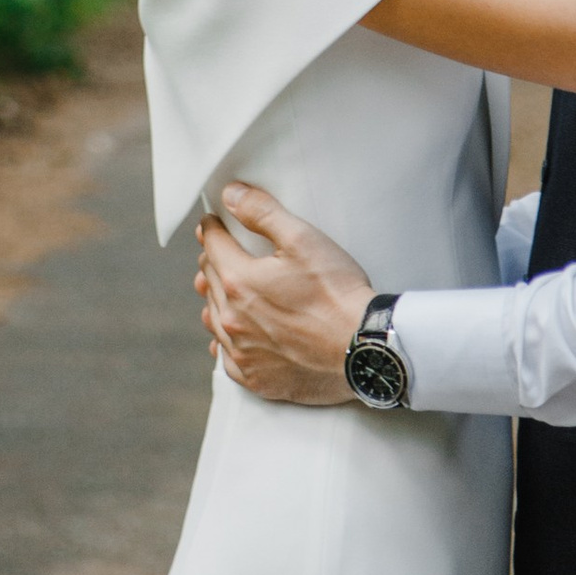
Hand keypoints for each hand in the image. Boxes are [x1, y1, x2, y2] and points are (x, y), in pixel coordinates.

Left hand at [194, 184, 372, 406]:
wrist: (365, 350)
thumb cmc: (337, 293)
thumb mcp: (303, 239)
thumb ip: (261, 212)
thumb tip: (229, 195)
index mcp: (239, 281)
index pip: (211, 244)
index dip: (213, 229)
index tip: (215, 223)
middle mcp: (232, 319)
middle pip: (210, 280)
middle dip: (216, 261)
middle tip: (225, 253)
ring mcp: (242, 353)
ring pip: (214, 317)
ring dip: (219, 299)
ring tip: (228, 290)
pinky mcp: (256, 379)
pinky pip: (227, 357)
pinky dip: (229, 340)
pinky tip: (237, 333)